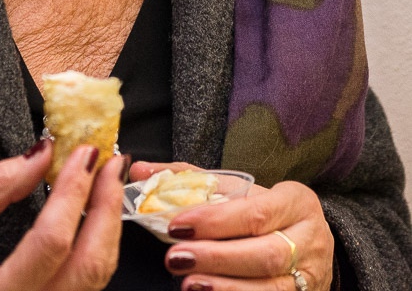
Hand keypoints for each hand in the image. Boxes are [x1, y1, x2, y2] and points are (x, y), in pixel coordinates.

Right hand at [0, 140, 127, 290]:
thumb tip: (42, 153)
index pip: (51, 244)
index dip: (73, 192)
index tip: (84, 153)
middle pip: (89, 266)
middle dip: (106, 207)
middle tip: (110, 162)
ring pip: (97, 276)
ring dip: (108, 222)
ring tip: (107, 179)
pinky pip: (88, 281)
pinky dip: (98, 241)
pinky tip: (95, 211)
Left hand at [130, 161, 332, 290]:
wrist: (310, 244)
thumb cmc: (266, 212)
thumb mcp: (239, 190)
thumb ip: (190, 179)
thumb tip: (140, 170)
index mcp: (296, 201)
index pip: (255, 212)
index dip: (216, 220)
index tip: (177, 223)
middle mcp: (310, 239)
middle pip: (265, 253)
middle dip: (218, 258)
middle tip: (176, 258)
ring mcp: (310, 277)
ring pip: (271, 288)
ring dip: (227, 288)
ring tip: (189, 285)